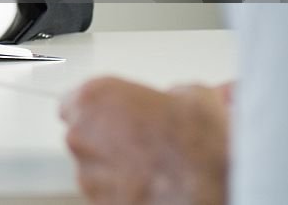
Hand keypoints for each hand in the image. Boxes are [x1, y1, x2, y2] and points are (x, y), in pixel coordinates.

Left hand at [59, 77, 228, 204]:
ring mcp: (88, 174)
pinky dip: (124, 191)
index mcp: (94, 98)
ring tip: (154, 166)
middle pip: (82, 134)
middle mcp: (82, 134)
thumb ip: (170, 94)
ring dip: (115, 167)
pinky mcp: (100, 204)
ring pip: (93, 168)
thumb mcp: (192, 96)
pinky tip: (152, 186)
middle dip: (107, 137)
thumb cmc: (198, 143)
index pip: (72, 101)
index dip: (97, 110)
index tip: (112, 114)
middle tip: (142, 140)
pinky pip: (107, 194)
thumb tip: (178, 99)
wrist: (215, 186)